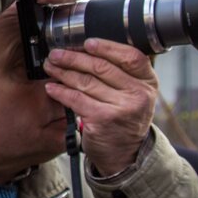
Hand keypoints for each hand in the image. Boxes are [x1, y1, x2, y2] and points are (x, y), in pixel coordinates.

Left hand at [42, 38, 157, 175]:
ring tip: (50, 66)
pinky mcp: (103, 119)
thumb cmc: (124, 119)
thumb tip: (88, 50)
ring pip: (86, 81)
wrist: (125, 154)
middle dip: (74, 58)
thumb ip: (121, 74)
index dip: (107, 47)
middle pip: (102, 67)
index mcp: (148, 82)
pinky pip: (76, 99)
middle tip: (56, 54)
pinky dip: (61, 91)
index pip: (131, 57)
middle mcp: (138, 94)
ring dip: (63, 72)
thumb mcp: (134, 95)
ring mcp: (122, 107)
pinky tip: (51, 87)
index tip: (87, 43)